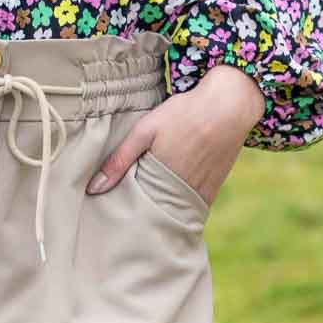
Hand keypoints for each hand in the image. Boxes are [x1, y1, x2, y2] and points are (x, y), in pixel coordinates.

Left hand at [85, 62, 264, 205]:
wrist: (229, 106)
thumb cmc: (184, 113)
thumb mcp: (146, 130)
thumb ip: (119, 160)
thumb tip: (93, 189)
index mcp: (160, 180)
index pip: (134, 209)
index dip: (121, 208)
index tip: (110, 208)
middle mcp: (180, 194)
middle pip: (152, 215)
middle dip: (138, 214)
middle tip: (124, 210)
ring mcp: (199, 196)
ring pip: (171, 214)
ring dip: (158, 211)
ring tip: (143, 204)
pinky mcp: (211, 192)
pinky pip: (189, 209)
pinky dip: (176, 207)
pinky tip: (165, 198)